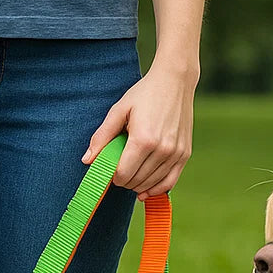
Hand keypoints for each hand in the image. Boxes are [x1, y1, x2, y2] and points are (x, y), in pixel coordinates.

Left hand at [82, 57, 197, 198]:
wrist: (175, 81)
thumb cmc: (145, 93)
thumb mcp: (119, 110)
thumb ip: (102, 137)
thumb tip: (87, 160)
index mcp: (143, 139)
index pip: (123, 173)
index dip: (112, 176)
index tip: (109, 170)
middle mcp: (162, 149)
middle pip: (137, 180)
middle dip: (124, 180)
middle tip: (118, 171)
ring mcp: (176, 153)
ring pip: (152, 183)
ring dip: (137, 185)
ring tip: (130, 175)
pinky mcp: (185, 154)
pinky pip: (170, 181)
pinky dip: (157, 189)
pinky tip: (145, 190)